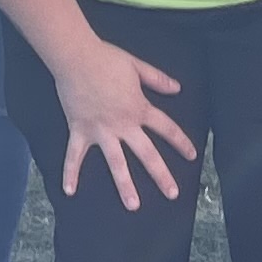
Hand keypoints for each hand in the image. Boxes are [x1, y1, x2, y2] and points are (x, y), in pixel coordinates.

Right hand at [52, 35, 195, 206]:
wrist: (76, 56)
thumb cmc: (106, 58)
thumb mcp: (137, 66)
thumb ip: (158, 79)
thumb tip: (177, 88)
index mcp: (139, 108)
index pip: (166, 127)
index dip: (180, 141)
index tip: (192, 155)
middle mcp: (123, 124)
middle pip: (147, 153)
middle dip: (161, 174)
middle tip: (172, 193)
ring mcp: (101, 130)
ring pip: (116, 162)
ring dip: (125, 185)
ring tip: (133, 205)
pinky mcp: (80, 130)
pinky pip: (74, 155)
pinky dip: (71, 173)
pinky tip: (70, 191)